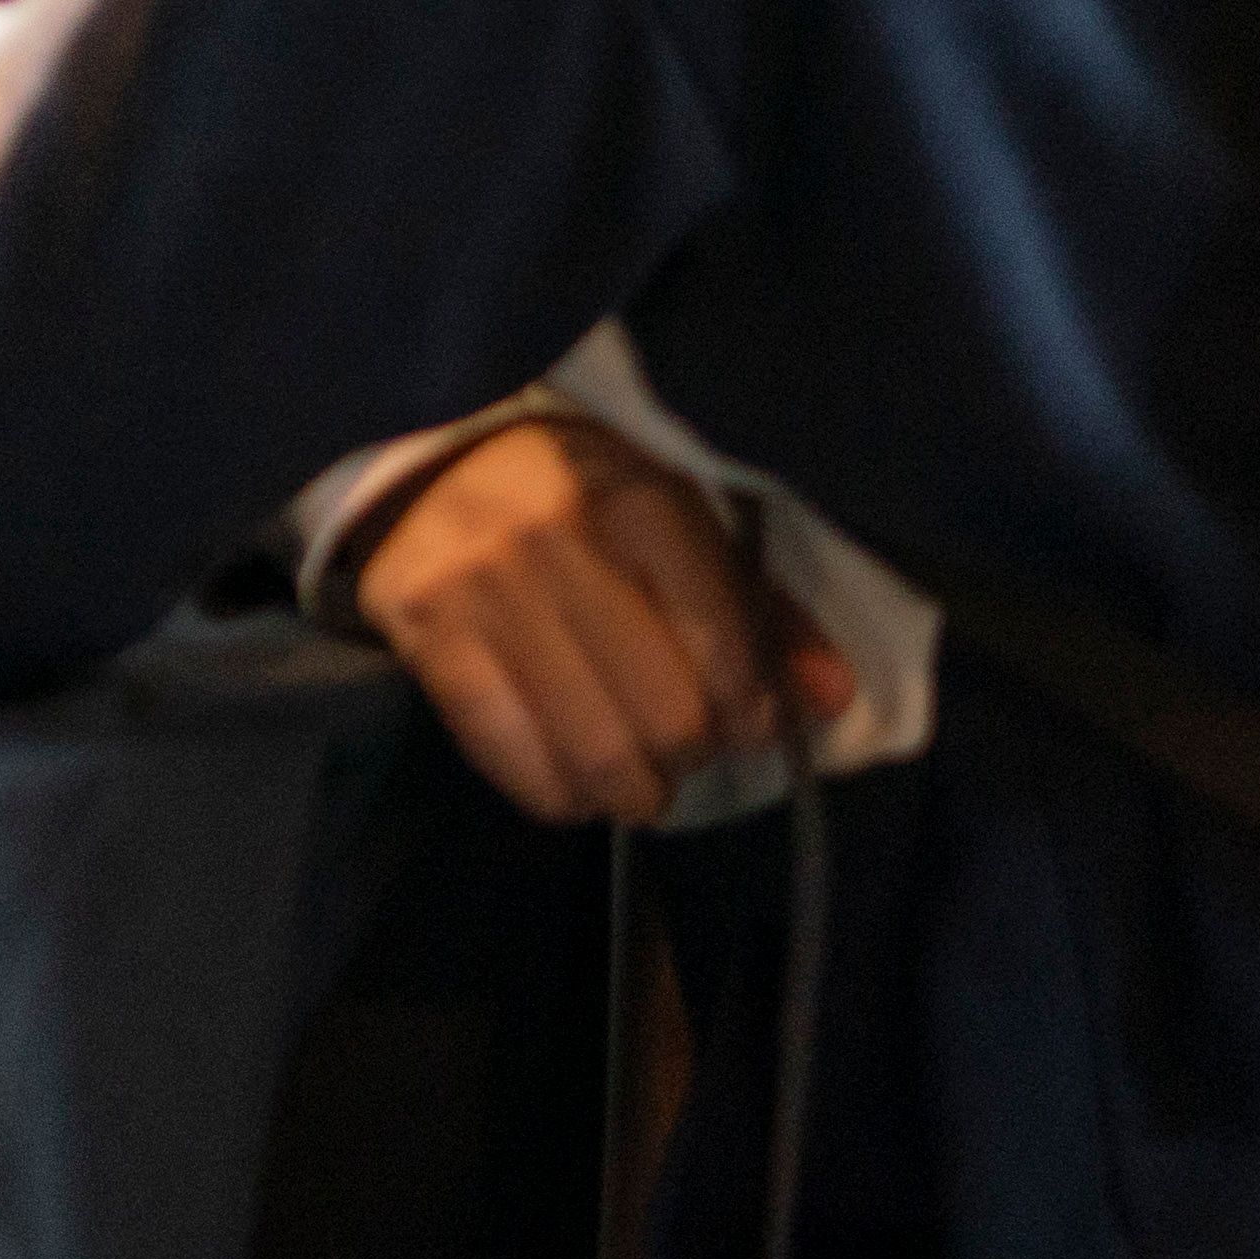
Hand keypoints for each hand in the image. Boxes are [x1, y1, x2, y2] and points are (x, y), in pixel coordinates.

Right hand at [352, 414, 861, 828]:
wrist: (429, 462)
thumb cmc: (580, 495)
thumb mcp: (679, 519)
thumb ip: (759, 608)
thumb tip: (831, 700)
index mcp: (637, 505)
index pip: (724, 652)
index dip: (753, 712)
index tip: (748, 721)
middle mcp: (557, 544)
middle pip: (666, 718)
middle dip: (692, 755)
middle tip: (685, 747)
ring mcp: (483, 595)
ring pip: (595, 757)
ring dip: (633, 792)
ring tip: (636, 778)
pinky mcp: (428, 640)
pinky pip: (514, 764)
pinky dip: (560, 796)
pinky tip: (573, 779)